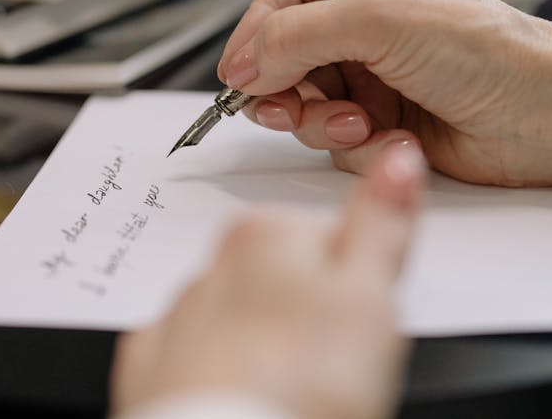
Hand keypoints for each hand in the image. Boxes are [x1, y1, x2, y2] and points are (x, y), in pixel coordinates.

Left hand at [109, 140, 425, 418]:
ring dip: (264, 348)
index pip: (329, 238)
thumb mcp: (371, 296)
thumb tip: (398, 157)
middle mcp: (213, 266)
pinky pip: (194, 361)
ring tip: (294, 392)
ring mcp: (179, 320)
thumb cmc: (302, 386)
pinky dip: (221, 377)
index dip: (359, 285)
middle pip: (282, 278)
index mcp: (267, 233)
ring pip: (239, 321)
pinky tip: (248, 397)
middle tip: (335, 367)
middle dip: (308, 314)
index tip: (364, 324)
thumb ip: (382, 219)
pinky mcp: (153, 373)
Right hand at [218, 0, 551, 203]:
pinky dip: (351, 141)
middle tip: (287, 107)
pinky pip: (331, 133)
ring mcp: (374, 68)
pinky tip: (388, 137)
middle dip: (284, 83)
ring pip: (300, 98)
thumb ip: (298, 35)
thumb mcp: (382, 22)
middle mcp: (368, 13)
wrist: (549, 119)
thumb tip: (238, 61)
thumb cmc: (489, 51)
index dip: (257, 28)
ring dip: (319, 117)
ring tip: (360, 122)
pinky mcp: (383, 117)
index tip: (242, 70)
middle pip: (282, 48)